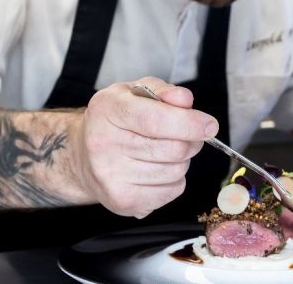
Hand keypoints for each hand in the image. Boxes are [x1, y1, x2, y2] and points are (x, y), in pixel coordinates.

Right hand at [76, 77, 218, 217]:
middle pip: (174, 148)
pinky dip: (174, 181)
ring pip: (177, 170)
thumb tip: (185, 101)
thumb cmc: (114, 121)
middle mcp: (104, 144)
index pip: (157, 119)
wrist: (82, 156)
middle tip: (185, 136)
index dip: (191, 123)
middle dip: (191, 141)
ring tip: (162, 153)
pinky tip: (156, 171)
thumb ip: (162, 91)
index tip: (210, 125)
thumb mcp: (133, 93)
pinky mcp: (122, 201)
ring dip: (181, 161)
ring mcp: (112, 176)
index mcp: (108, 110)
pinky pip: (172, 191)